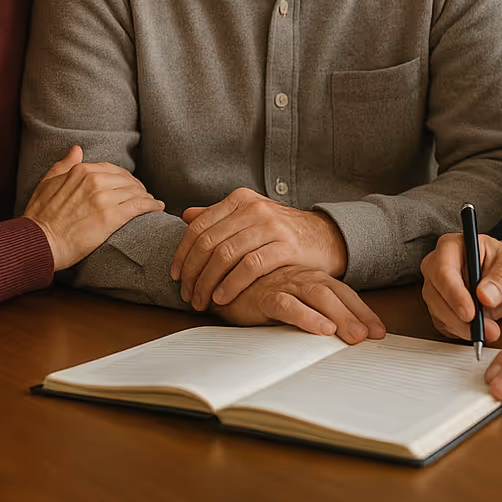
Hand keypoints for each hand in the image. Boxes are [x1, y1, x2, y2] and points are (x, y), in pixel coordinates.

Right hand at [23, 146, 163, 269]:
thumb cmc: (39, 217)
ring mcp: (103, 198)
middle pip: (126, 179)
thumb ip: (64, 165)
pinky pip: (139, 205)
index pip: (112, 169)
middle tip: (143, 194)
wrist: (38, 243)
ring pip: (135, 191)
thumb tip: (77, 149)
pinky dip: (152, 205)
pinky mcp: (111, 216)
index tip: (129, 185)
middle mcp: (94, 180)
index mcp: (81, 171)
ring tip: (151, 202)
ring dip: (146, 196)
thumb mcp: (47, 183)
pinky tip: (157, 207)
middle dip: (137, 187)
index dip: (124, 178)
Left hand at [169, 188, 347, 310]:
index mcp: (240, 199)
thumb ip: (219, 216)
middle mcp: (253, 208)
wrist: (325, 237)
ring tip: (202, 301)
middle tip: (187, 295)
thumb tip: (187, 216)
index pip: (199, 226)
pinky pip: (249, 267)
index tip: (175, 275)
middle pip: (208, 243)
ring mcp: (270, 226)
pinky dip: (231, 285)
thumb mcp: (251, 216)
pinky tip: (223, 298)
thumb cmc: (282, 231)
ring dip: (208, 283)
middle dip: (192, 273)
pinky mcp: (285, 246)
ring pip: (225, 255)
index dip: (182, 253)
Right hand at [213, 265, 385, 344]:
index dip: (364, 311)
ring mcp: (284, 284)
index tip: (380, 332)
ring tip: (354, 336)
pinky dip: (306, 316)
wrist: (226, 281)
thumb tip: (346, 334)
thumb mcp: (294, 300)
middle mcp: (302, 278)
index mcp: (312, 278)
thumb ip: (315, 310)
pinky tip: (322, 329)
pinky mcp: (265, 295)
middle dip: (357, 316)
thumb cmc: (264, 291)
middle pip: (336, 295)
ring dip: (339, 316)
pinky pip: (288, 305)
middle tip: (372, 336)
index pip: (345, 294)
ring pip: (317, 298)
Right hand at [421, 233, 501, 342]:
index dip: (455, 295)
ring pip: (437, 311)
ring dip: (462, 327)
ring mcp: (435, 285)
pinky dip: (459, 331)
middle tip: (488, 329)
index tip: (471, 314)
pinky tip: (477, 330)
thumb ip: (501, 279)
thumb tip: (485, 296)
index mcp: (451, 245)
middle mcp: (436, 264)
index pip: (443, 271)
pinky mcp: (438, 305)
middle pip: (435, 294)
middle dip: (459, 317)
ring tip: (490, 330)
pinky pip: (442, 322)